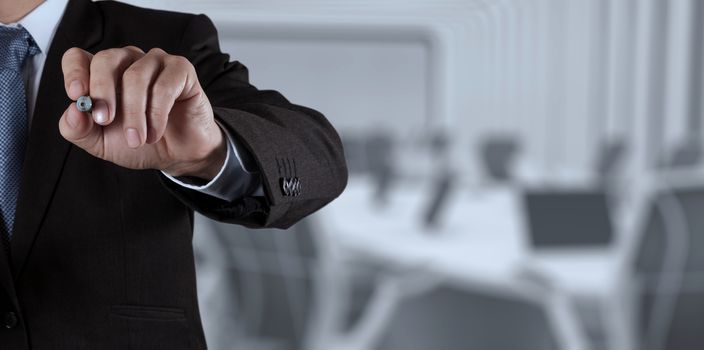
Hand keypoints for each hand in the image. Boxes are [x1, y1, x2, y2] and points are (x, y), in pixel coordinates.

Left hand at [58, 46, 225, 179]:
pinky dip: (157, 114)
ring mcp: (156, 62)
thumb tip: (72, 111)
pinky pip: (164, 85)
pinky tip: (155, 132)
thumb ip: (79, 130)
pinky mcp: (181, 70)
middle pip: (106, 59)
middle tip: (105, 121)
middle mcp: (128, 62)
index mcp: (103, 75)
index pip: (79, 57)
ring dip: (134, 114)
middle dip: (102, 92)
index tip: (77, 95)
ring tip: (137, 140)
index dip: (75, 72)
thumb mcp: (101, 143)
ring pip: (135, 76)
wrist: (178, 155)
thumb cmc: (141, 142)